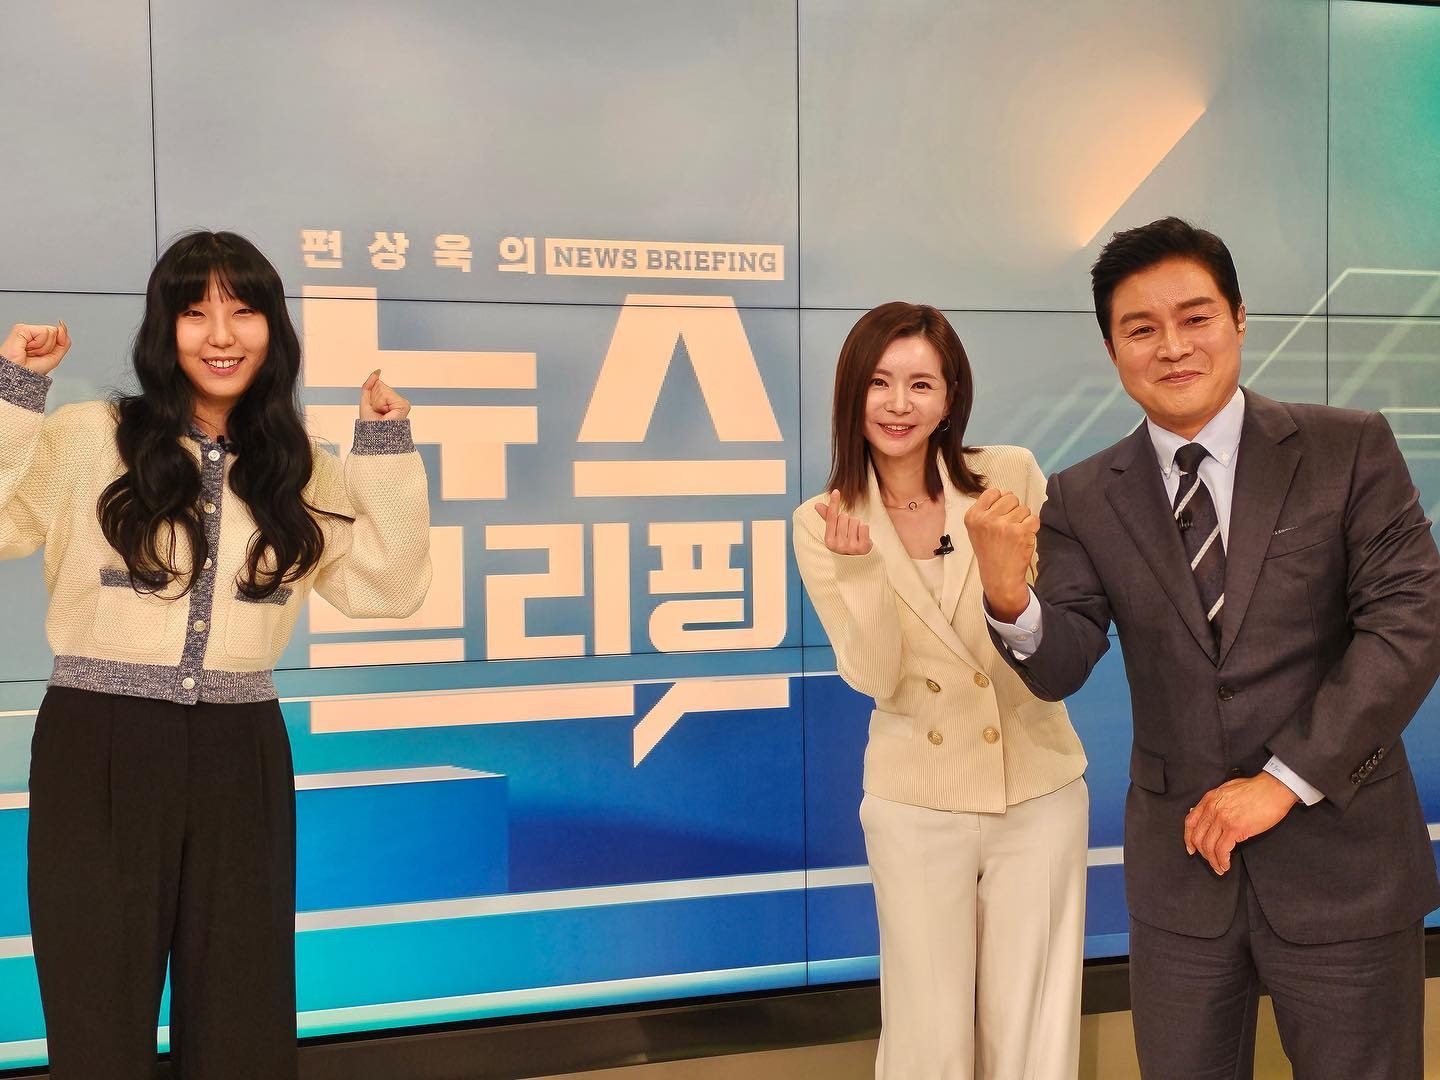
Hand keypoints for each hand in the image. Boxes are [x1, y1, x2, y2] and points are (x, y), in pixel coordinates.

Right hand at [1, 322, 70, 375]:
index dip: (54, 346)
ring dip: (44, 347)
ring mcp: (27, 329)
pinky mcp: (22, 328)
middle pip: (55, 332)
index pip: (58, 334)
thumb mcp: (55, 356)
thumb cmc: (31, 369)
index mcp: (39, 340)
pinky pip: (44, 332)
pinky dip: (39, 343)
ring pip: (51, 331)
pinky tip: (27, 348)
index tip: (41, 355)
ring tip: (31, 352)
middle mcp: (32, 333)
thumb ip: (64, 342)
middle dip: (49, 347)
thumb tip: (62, 326)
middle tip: (35, 354)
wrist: (19, 375)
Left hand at [359, 369, 410, 420]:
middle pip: (381, 386)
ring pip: (383, 390)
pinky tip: (386, 412)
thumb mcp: (366, 400)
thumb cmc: (370, 424)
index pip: (379, 386)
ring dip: (377, 402)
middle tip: (378, 412)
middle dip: (374, 399)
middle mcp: (397, 401)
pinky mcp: (404, 405)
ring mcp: (401, 403)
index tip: (375, 409)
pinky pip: (386, 394)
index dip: (372, 396)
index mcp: (390, 401)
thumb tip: (376, 372)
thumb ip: (369, 385)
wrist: (375, 436)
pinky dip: (381, 404)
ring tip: (381, 413)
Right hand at [814, 490, 871, 555]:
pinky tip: (863, 536)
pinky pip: (864, 527)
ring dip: (857, 525)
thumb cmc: (846, 540)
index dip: (834, 503)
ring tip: (856, 534)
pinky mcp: (862, 548)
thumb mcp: (836, 531)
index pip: (831, 517)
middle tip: (850, 531)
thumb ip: (828, 517)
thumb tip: (817, 505)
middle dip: (848, 520)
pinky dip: (865, 529)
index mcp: (829, 540)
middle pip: (844, 517)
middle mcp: (838, 545)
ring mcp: (850, 547)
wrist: (860, 558)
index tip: (836, 491)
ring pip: (855, 521)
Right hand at [964, 487, 1037, 621]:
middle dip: (1013, 510)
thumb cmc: (989, 552)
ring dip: (1023, 520)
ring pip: (1024, 508)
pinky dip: (1032, 528)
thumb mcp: (977, 529)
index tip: (999, 516)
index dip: (1000, 502)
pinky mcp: (1021, 532)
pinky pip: (1034, 519)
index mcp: (973, 516)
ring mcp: (1004, 525)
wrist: (999, 577)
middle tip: (1008, 528)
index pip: (993, 492)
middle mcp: (987, 519)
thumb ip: (987, 509)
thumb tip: (1007, 493)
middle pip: (1011, 497)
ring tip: (1014, 535)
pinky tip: (1023, 539)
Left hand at [1184, 772, 1299, 874]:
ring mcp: (1222, 819)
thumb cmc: (1256, 789)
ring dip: (1213, 861)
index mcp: (1209, 799)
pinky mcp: (1235, 828)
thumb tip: (1202, 812)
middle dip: (1202, 853)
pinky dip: (1222, 861)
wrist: (1274, 788)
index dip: (1188, 839)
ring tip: (1220, 868)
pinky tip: (1226, 865)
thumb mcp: (1227, 789)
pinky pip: (1222, 850)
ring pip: (1209, 846)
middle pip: (1198, 837)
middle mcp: (1212, 809)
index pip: (1190, 822)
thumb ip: (1214, 801)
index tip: (1191, 849)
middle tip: (1210, 861)